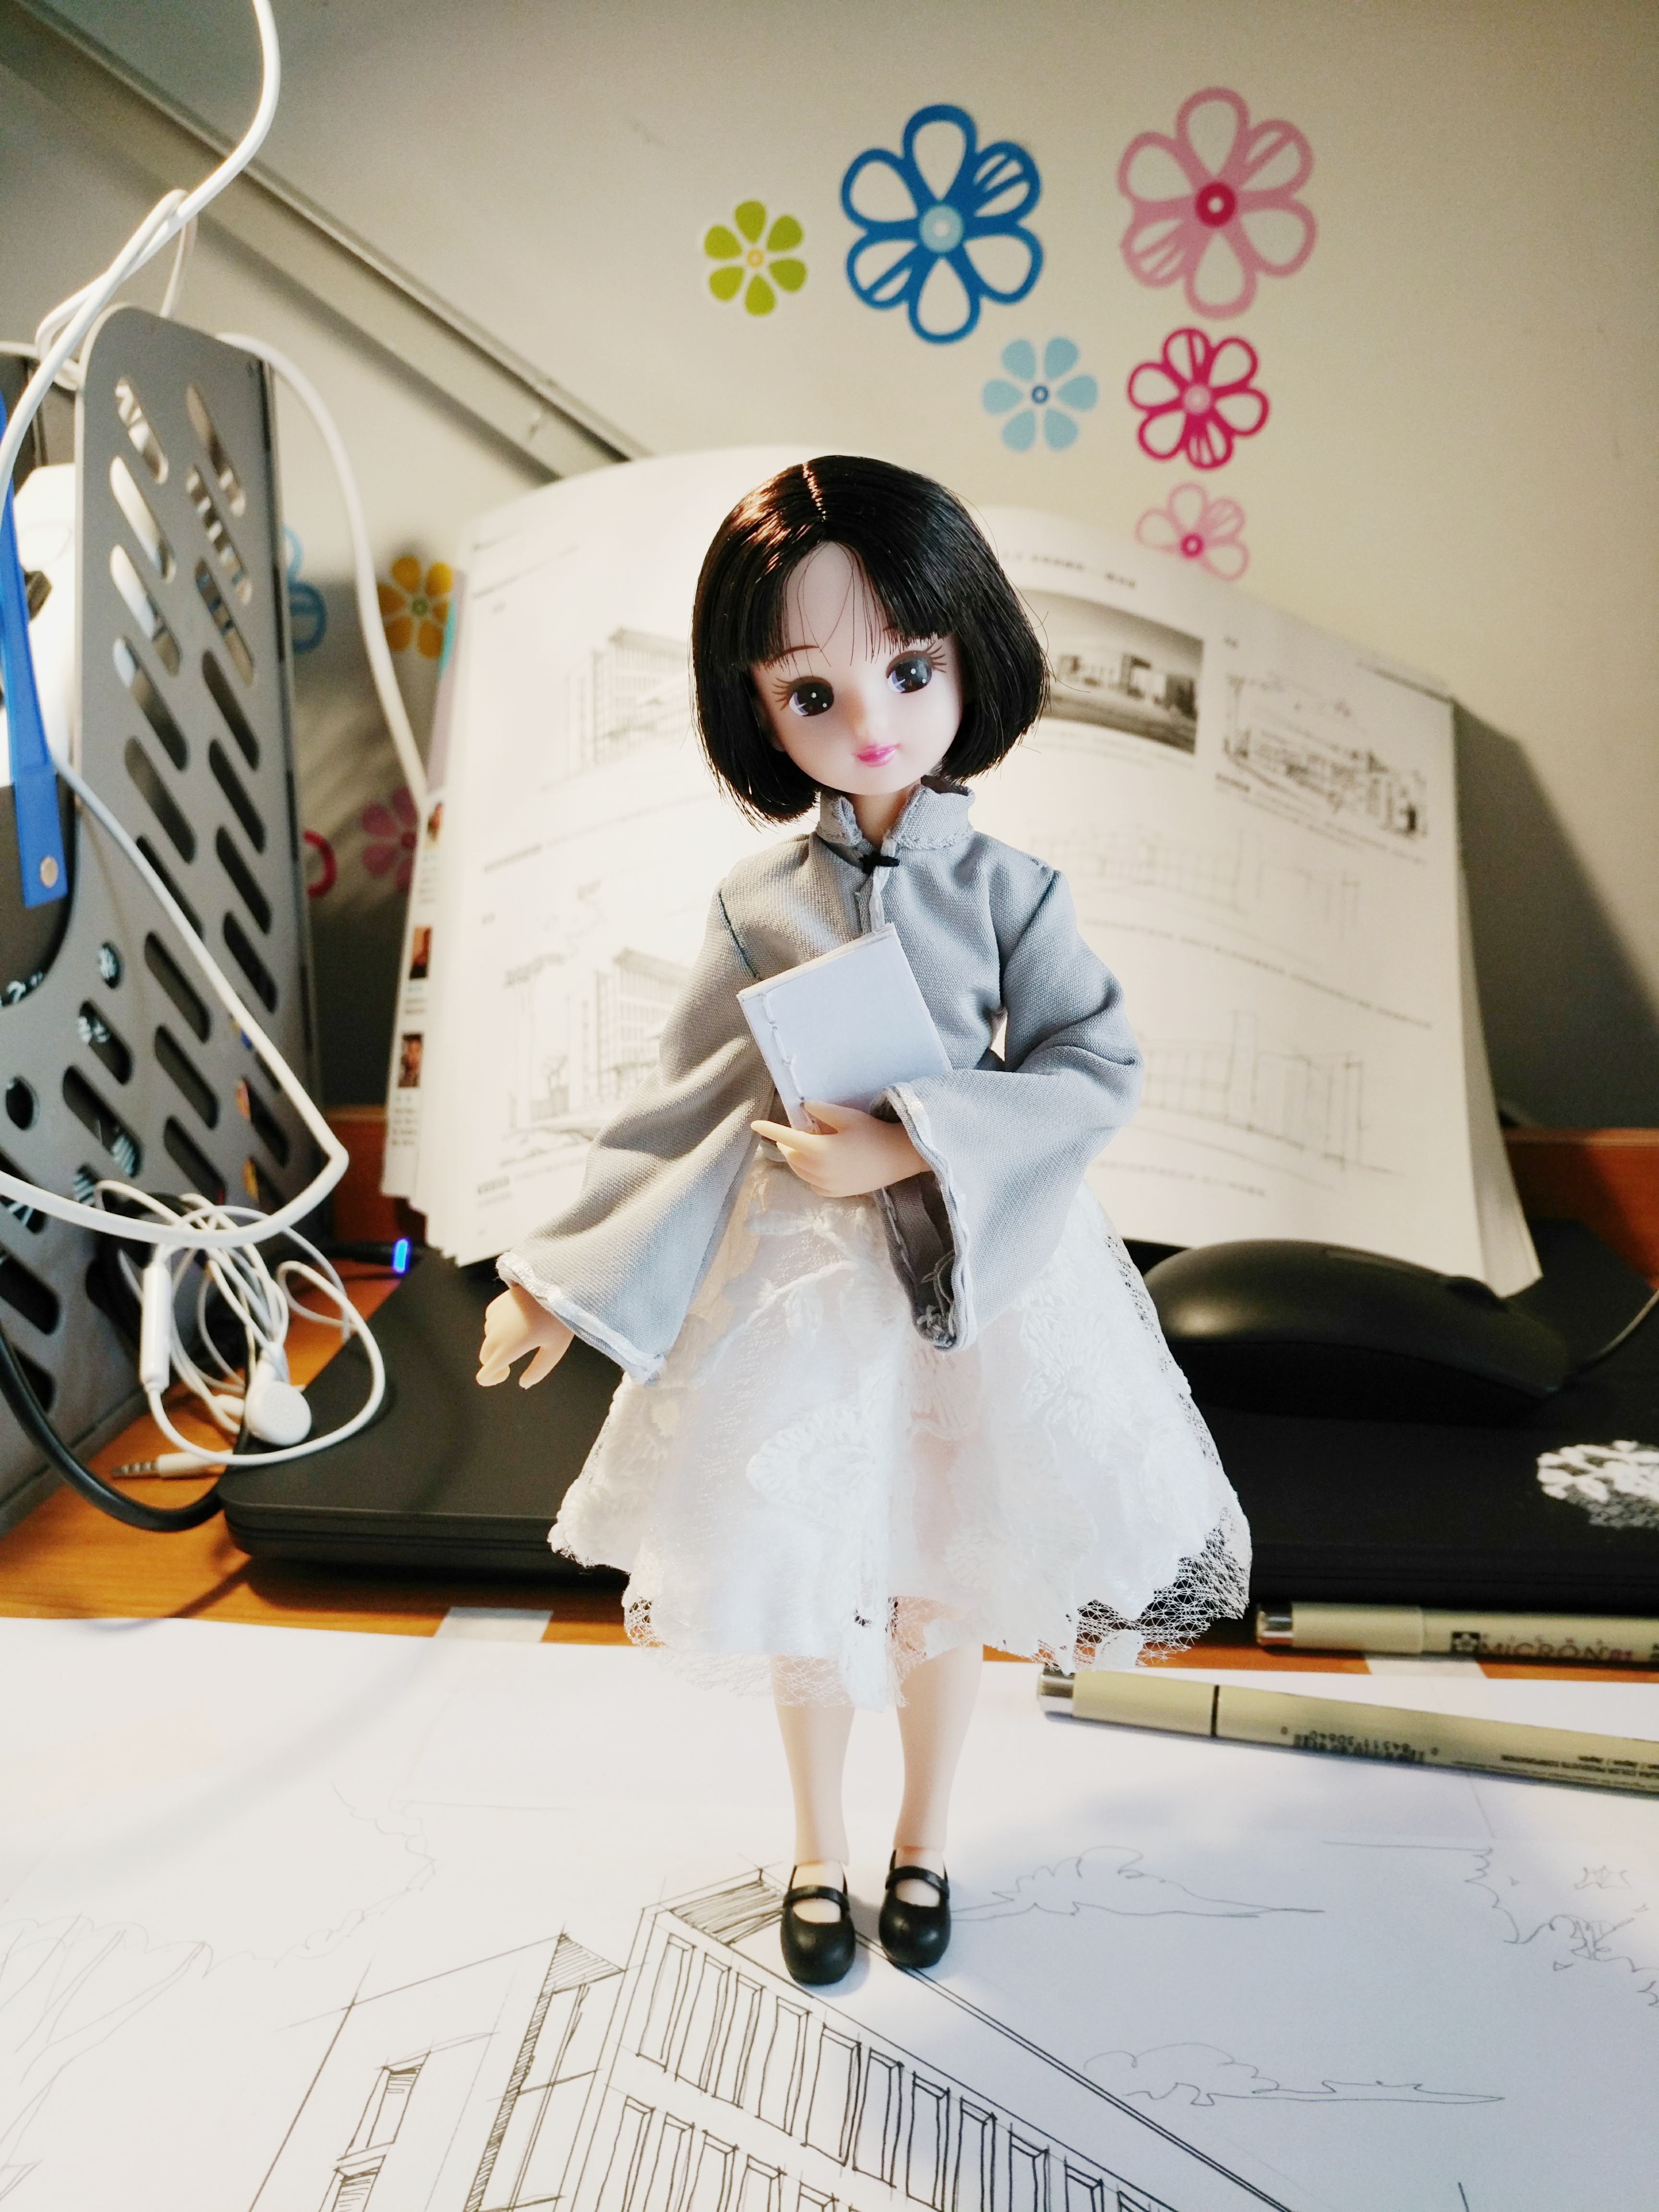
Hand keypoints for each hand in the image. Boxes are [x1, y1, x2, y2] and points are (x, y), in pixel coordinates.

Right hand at [477, 1284, 574, 1388]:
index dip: (492, 1379)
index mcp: (508, 1349)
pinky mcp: (494, 1306)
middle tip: (518, 1355)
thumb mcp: (553, 1350)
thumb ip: (537, 1371)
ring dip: (499, 1342)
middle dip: (496, 1361)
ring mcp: (493, 1319)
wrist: (555, 1285)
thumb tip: (523, 1383)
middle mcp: (495, 1335)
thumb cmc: (558, 1321)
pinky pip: (490, 1323)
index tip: (507, 1373)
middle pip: (485, 1357)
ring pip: (489, 1339)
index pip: (484, 1375)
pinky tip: (517, 1320)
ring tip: (523, 1332)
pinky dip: (499, 1327)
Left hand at [751, 1100, 927, 1197]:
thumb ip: (822, 1112)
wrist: (898, 1159)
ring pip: (799, 1170)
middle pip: (791, 1155)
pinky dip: (808, 1171)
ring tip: (812, 1143)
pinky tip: (821, 1161)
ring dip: (798, 1156)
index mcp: (819, 1149)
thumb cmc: (874, 1134)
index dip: (769, 1129)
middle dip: (789, 1141)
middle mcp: (818, 1170)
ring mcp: (826, 1185)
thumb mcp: (847, 1117)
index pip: (785, 1138)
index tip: (755, 1124)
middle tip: (802, 1128)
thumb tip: (805, 1107)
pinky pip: (811, 1182)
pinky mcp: (835, 1193)